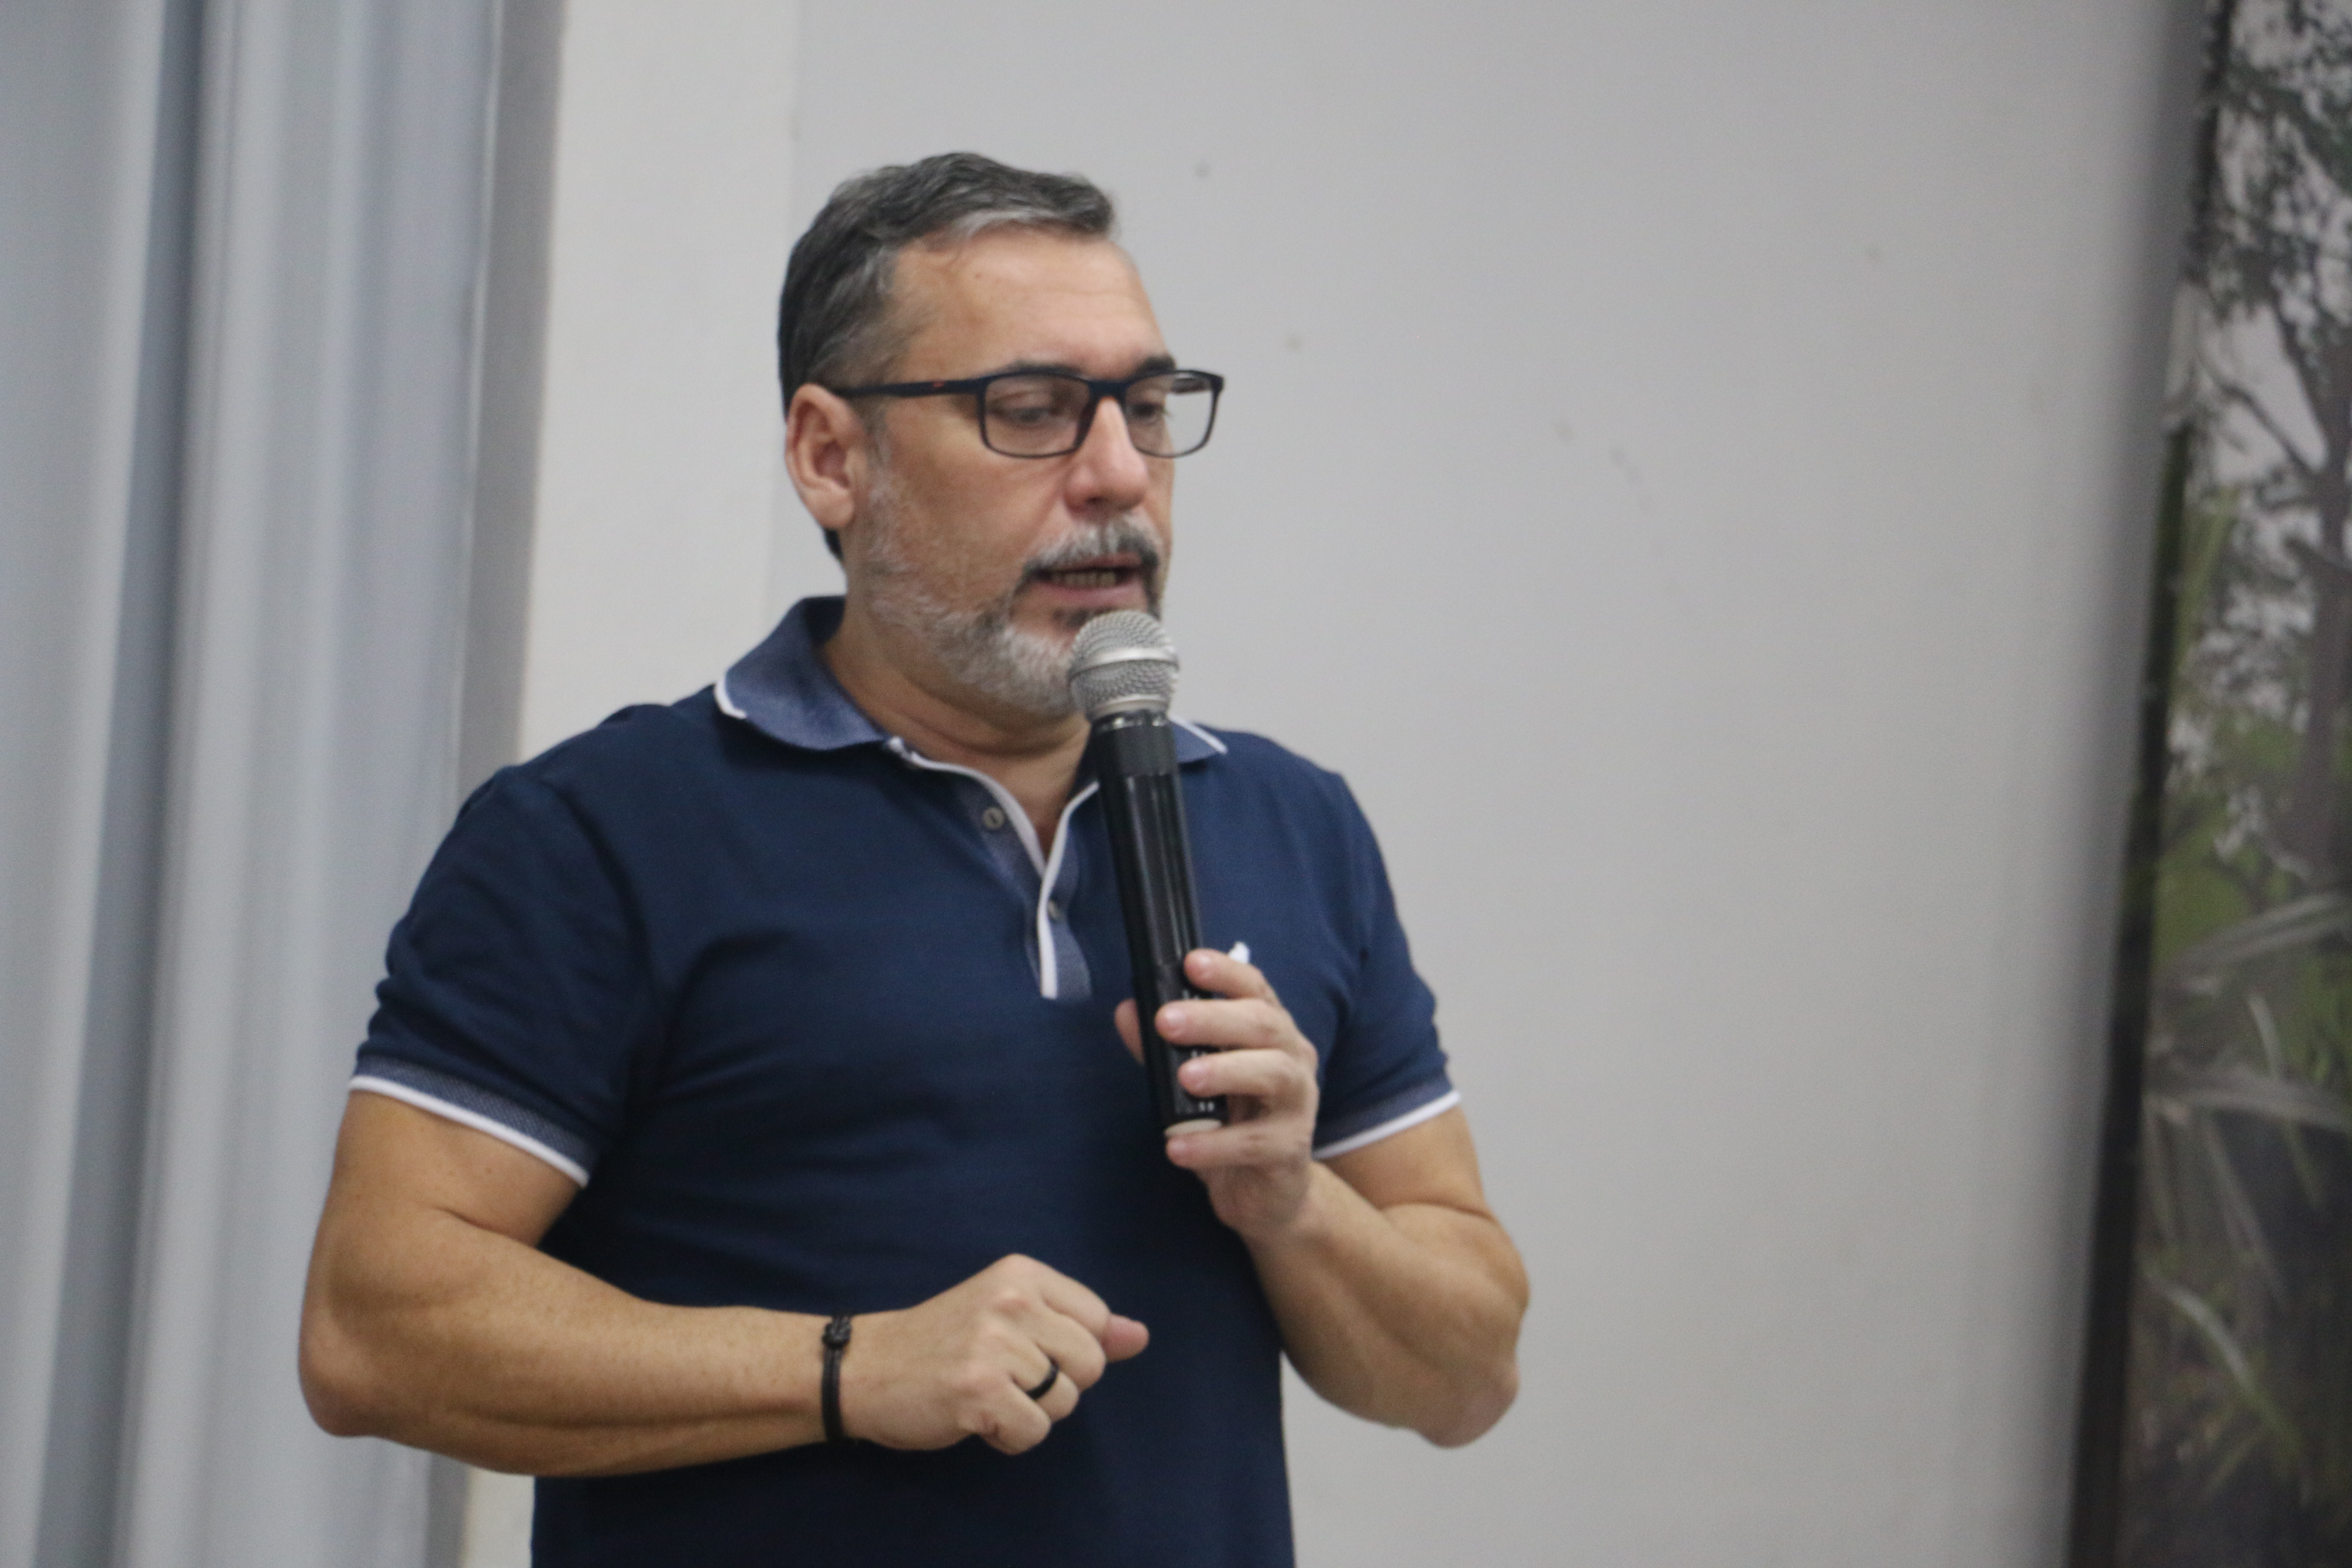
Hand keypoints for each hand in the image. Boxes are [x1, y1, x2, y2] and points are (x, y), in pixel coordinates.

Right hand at [839, 1255, 1147, 1454]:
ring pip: (1064, 1402)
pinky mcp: (979, 1390)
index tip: (1026, 1350)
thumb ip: (1079, 1325)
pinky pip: (1034, 1432)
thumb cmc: (945, 1344)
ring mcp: (994, 1345)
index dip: (1070, 1350)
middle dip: (1057, 1386)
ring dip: (1030, 1414)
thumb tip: (1140, 1336)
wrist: (867, 1367)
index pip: (1098, 1320)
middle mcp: (1012, 1301)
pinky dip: (1009, 1438)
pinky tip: (976, 1417)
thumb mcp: (1012, 1316)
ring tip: (987, 1395)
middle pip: (1091, 1364)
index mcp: (1023, 1273)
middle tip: (1005, 1377)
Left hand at [1115, 948, 1321, 1240]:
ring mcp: (1297, 1105)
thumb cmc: (1232, 1124)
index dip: (1226, 973)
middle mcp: (1292, 1060)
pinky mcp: (1289, 1150)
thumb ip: (1163, 1048)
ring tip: (1184, 1076)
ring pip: (1274, 1075)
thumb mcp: (1196, 1082)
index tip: (1191, 963)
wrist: (1268, 1194)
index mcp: (1270, 1034)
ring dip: (1226, 1070)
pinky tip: (1178, 1146)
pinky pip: (1254, 1142)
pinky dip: (1214, 1144)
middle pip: (1264, 1025)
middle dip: (1214, 1018)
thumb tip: (1127, 1011)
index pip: (1256, 990)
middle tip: (1166, 1021)